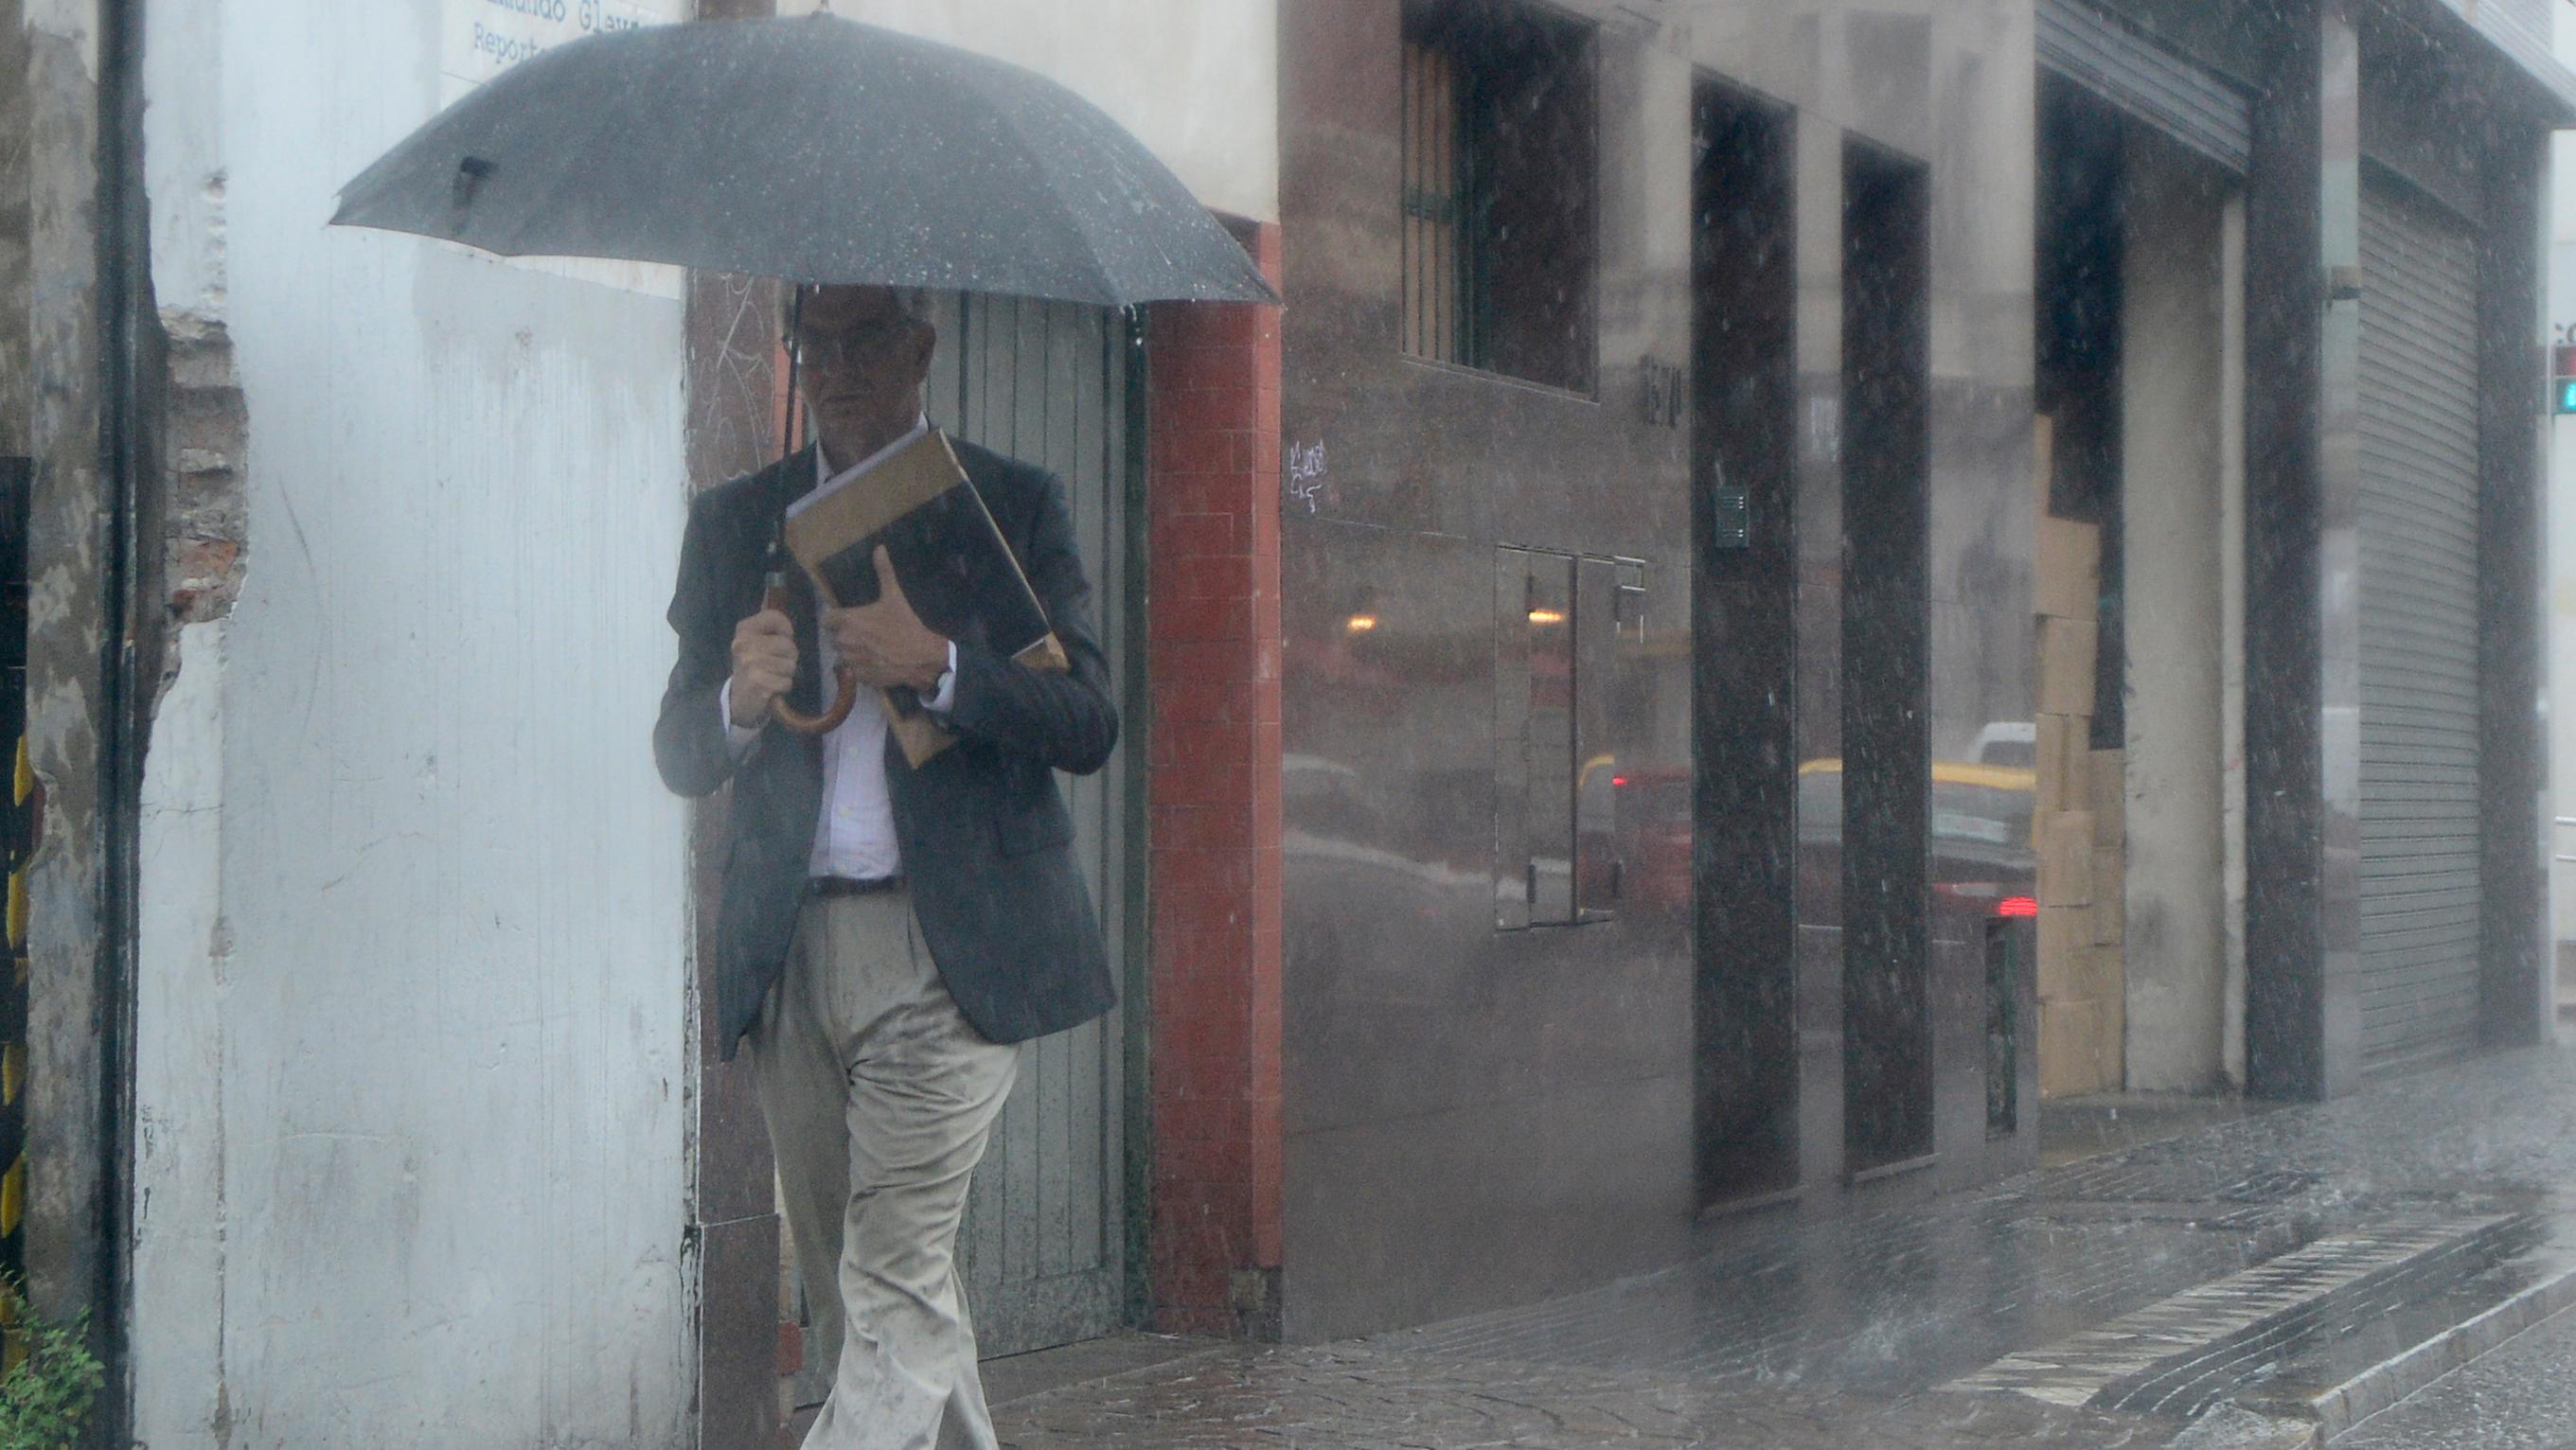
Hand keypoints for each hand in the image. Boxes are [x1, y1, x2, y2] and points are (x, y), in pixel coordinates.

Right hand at [726, 608, 796, 724]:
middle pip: (788, 644)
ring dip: (786, 674)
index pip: (775, 617)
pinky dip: (783, 687)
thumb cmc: (755, 666)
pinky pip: (787, 682)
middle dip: (789, 657)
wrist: (738, 698)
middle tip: (776, 665)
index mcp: (744, 629)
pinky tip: (771, 688)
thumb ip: (771, 628)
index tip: (781, 640)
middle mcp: (743, 643)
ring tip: (772, 676)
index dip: (786, 630)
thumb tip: (782, 617)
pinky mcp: (756, 682)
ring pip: (790, 665)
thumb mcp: (757, 642)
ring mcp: (749, 663)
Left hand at [828, 547, 948, 690]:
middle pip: (834, 637)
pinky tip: (873, 661)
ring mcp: (849, 660)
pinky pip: (851, 670)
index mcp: (847, 620)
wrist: (920, 657)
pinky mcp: (857, 676)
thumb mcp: (894, 596)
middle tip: (865, 634)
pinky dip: (859, 667)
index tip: (849, 620)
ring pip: (842, 654)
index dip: (836, 619)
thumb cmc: (905, 625)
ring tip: (870, 649)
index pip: (826, 619)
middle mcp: (843, 640)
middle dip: (846, 635)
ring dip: (851, 652)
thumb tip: (879, 547)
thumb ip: (883, 572)